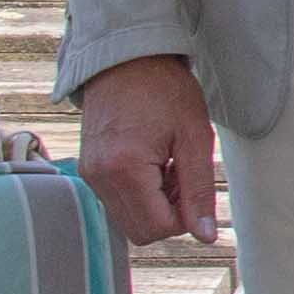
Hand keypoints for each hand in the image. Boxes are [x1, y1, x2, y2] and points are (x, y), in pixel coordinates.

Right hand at [73, 54, 221, 248]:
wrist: (126, 58)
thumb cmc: (164, 89)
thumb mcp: (195, 137)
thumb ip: (199, 191)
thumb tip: (205, 236)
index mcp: (124, 169)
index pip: (158, 228)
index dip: (184, 216)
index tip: (191, 180)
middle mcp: (99, 177)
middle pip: (140, 232)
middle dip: (168, 213)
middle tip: (180, 172)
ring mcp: (89, 174)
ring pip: (128, 220)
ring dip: (154, 204)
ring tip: (166, 164)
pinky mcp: (89, 169)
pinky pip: (117, 202)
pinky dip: (139, 193)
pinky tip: (151, 162)